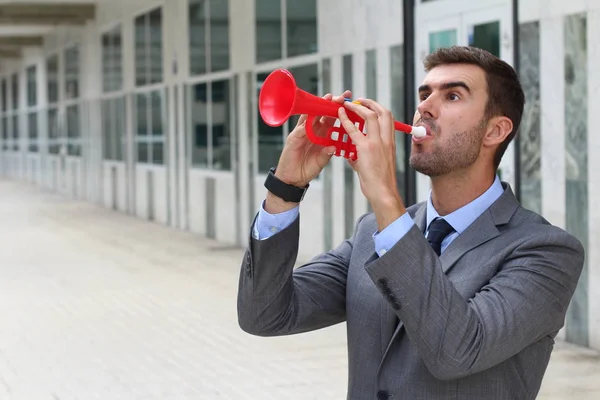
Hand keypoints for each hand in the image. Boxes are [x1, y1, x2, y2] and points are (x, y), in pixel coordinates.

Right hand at [264, 90, 351, 212]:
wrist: (293, 180)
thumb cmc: (306, 169)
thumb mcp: (321, 161)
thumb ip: (327, 153)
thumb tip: (334, 146)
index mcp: (321, 134)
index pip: (331, 118)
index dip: (339, 110)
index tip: (348, 101)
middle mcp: (311, 131)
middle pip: (321, 113)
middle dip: (330, 103)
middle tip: (340, 96)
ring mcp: (301, 134)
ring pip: (310, 117)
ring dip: (318, 108)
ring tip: (327, 99)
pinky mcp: (293, 139)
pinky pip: (300, 130)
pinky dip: (306, 124)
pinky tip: (312, 118)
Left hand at [338, 98, 405, 229]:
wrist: (383, 193)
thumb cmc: (380, 183)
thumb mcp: (374, 166)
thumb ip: (363, 157)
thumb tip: (353, 156)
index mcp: (391, 143)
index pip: (389, 119)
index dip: (378, 109)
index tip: (369, 106)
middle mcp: (387, 140)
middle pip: (383, 112)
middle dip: (371, 103)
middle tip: (359, 101)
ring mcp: (377, 143)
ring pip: (370, 116)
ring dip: (359, 107)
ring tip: (348, 104)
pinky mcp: (366, 149)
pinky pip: (354, 130)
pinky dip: (346, 120)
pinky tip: (339, 114)